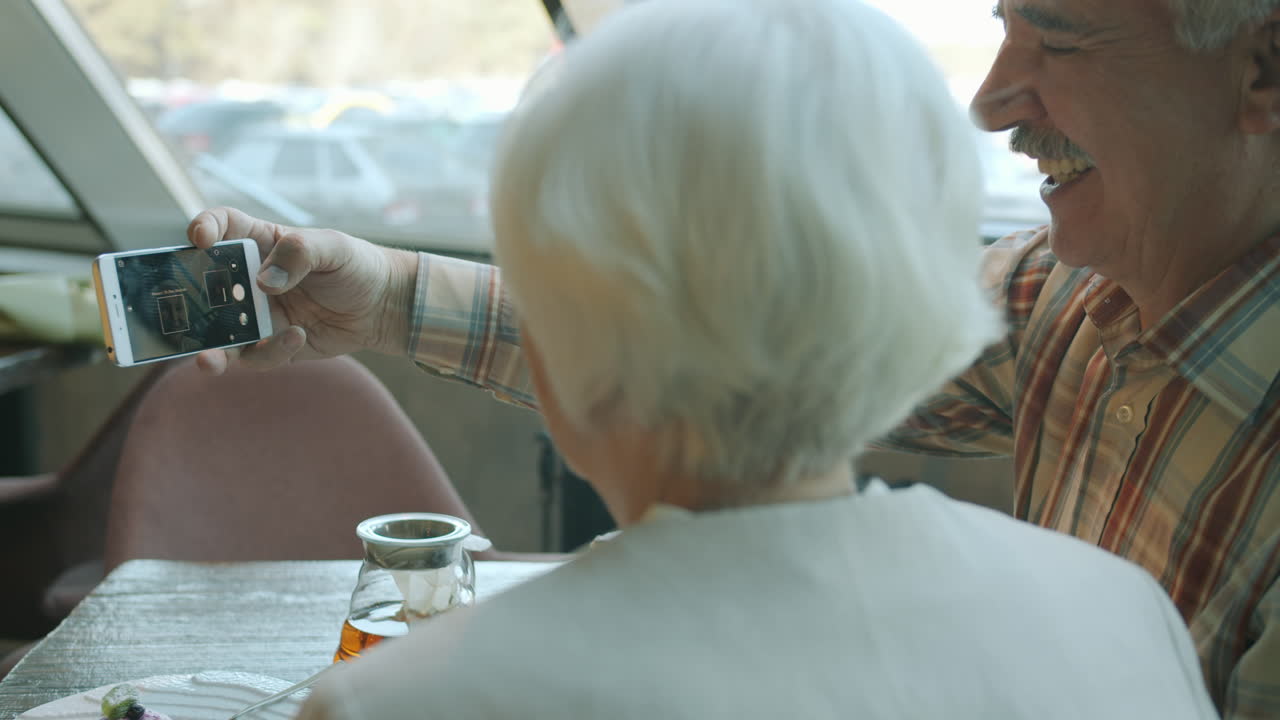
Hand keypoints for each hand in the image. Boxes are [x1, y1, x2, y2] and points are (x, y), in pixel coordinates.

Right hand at [186, 207, 418, 373]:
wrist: (382, 306)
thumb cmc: (356, 266)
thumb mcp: (334, 247)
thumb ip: (299, 253)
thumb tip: (264, 282)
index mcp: (260, 242)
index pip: (221, 227)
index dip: (204, 228)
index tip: (199, 238)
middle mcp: (248, 279)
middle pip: (204, 287)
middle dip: (184, 301)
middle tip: (173, 311)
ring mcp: (256, 315)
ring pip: (218, 334)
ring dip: (208, 350)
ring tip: (208, 361)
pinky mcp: (272, 344)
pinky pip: (256, 356)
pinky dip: (271, 352)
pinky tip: (298, 335)